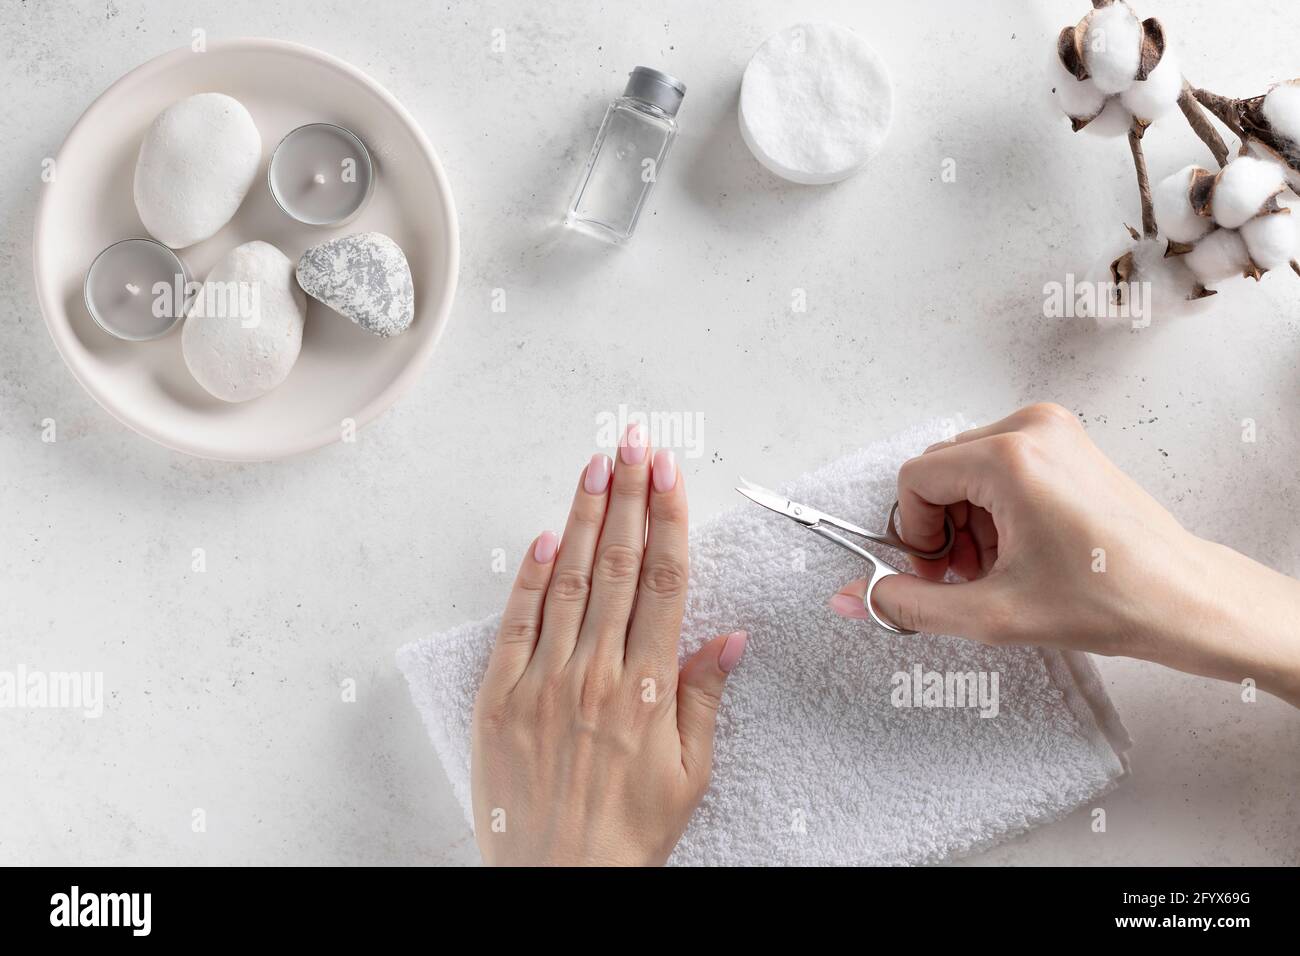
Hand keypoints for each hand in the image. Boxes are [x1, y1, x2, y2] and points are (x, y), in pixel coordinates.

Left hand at [471, 424, 747, 865]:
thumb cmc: (629, 833)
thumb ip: (706, 698)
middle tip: (633, 443)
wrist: (560, 881)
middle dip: (628, 496)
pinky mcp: (500, 697)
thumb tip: (730, 637)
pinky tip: (545, 536)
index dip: (669, 520)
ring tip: (595, 466)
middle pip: (620, 565)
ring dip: (585, 518)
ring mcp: (545, 681)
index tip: (670, 474)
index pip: (667, 582)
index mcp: (651, 688)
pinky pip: (517, 624)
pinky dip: (530, 578)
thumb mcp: (691, 775)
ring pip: (570, 581)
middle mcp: (599, 673)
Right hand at [830, 403, 1299, 705]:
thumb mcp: (992, 613)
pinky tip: (1019, 547)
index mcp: (1010, 458)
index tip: (936, 572)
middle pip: (940, 469)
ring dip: (967, 518)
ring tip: (998, 566)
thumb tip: (851, 599)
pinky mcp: (1068, 441)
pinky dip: (994, 505)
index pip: (916, 479)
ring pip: (967, 466)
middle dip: (941, 527)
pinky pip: (999, 462)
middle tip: (968, 575)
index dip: (914, 532)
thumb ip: (909, 605)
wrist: (1186, 598)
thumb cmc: (1109, 600)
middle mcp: (1031, 428)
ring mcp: (1053, 429)